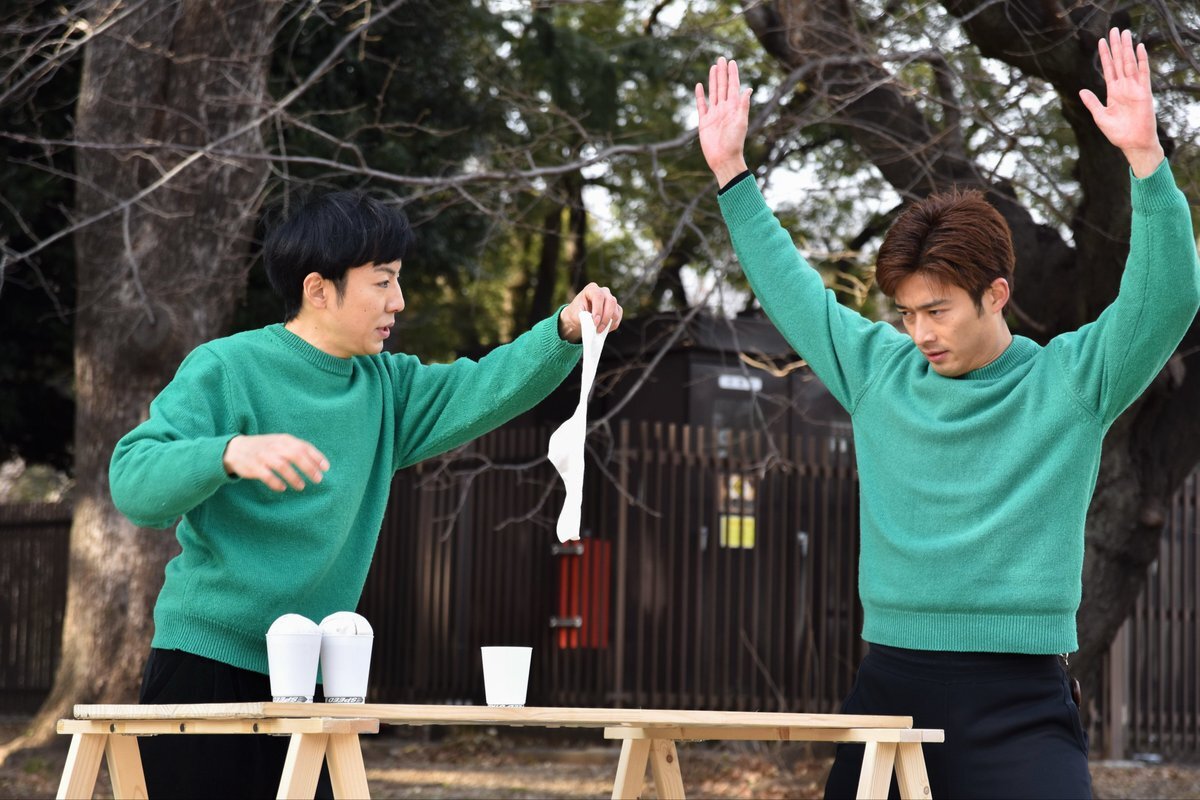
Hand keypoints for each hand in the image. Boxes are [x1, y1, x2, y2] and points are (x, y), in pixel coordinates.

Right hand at [222, 434, 329, 491]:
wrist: (235, 449)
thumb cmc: (264, 447)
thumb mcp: (280, 443)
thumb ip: (297, 449)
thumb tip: (318, 462)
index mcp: (284, 439)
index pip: (304, 446)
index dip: (316, 457)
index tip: (326, 468)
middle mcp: (275, 446)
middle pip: (296, 455)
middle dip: (309, 468)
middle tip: (318, 479)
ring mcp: (264, 456)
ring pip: (283, 466)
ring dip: (294, 477)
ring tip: (301, 486)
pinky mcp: (254, 467)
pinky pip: (267, 476)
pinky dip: (276, 483)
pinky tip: (282, 488)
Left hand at [558, 283, 621, 341]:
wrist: (579, 315)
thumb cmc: (576, 313)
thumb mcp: (577, 314)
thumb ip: (585, 318)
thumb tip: (593, 325)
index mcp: (591, 289)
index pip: (598, 296)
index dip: (598, 310)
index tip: (595, 322)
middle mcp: (603, 291)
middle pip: (611, 302)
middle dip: (605, 318)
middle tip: (599, 329)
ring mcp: (611, 298)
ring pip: (616, 310)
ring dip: (609, 323)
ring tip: (599, 331)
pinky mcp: (616, 307)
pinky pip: (618, 316)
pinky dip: (613, 324)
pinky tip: (605, 329)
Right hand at [695, 57, 751, 186]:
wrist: (724, 159)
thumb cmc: (734, 143)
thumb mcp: (741, 122)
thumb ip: (743, 106)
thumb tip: (748, 89)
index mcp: (733, 108)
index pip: (733, 86)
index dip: (732, 74)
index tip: (732, 61)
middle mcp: (724, 109)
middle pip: (722, 86)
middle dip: (722, 72)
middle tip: (722, 58)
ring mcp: (714, 114)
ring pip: (713, 93)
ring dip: (713, 80)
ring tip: (713, 67)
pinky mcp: (704, 122)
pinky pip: (702, 106)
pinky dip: (700, 96)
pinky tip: (699, 86)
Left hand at [1079, 28, 1163, 177]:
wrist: (1132, 143)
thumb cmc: (1117, 132)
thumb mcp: (1100, 116)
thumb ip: (1092, 102)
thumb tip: (1081, 91)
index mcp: (1113, 91)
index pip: (1109, 68)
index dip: (1105, 55)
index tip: (1101, 41)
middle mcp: (1124, 87)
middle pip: (1119, 61)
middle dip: (1116, 46)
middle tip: (1114, 30)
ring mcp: (1134, 88)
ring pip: (1129, 63)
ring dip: (1127, 48)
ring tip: (1124, 33)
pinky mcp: (1144, 92)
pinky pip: (1143, 73)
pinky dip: (1141, 60)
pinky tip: (1139, 48)